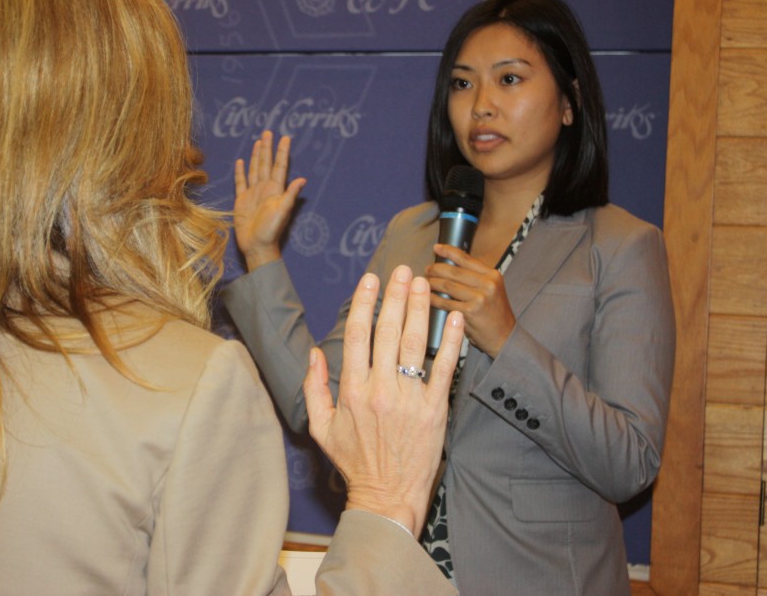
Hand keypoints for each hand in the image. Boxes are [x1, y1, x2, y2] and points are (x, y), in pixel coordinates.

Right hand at [233, 131, 305, 270]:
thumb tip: (302, 179)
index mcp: (275, 189)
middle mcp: (264, 188)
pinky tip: (242, 161)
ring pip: (255, 169)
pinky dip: (241, 171)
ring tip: (258, 142)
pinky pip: (241, 182)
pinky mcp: (242, 200)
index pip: (279, 166)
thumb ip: (290, 195)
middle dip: (267, 148)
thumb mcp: (282, 212)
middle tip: (269, 132)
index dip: (282, 152)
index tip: (285, 137)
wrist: (256, 245)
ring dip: (257, 156)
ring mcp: (253, 193)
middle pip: (266, 163)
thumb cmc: (271, 230)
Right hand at [304, 265, 464, 536]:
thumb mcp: (321, 427)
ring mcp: (410, 399)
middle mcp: (380, 389)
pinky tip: (452, 318)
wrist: (387, 496)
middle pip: (388, 332)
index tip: (371, 279)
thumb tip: (315, 353)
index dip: (364, 302)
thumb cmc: (354, 462)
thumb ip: (314, 388)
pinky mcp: (435, 410)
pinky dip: (450, 342)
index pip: (357, 335)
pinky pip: (444, 369)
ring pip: (415, 344)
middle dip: (396, 296)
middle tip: (403, 270)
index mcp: (351, 390)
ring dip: (420, 309)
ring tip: (424, 284)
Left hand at [427, 243, 515, 356]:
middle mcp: (487, 284)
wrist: (504, 337)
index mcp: (492, 275)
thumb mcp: (492, 289)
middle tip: (427, 270)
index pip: (466, 258)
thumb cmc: (494, 313)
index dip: (448, 251)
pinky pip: (445, 302)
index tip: (436, 248)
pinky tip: (426, 298)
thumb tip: (449, 265)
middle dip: (436, 269)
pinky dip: (433, 299)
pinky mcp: (470, 312)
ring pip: (447, 285)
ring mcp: (479, 298)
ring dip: (432, 282)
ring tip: (425, 282)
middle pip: (454, 271)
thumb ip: (475, 277)